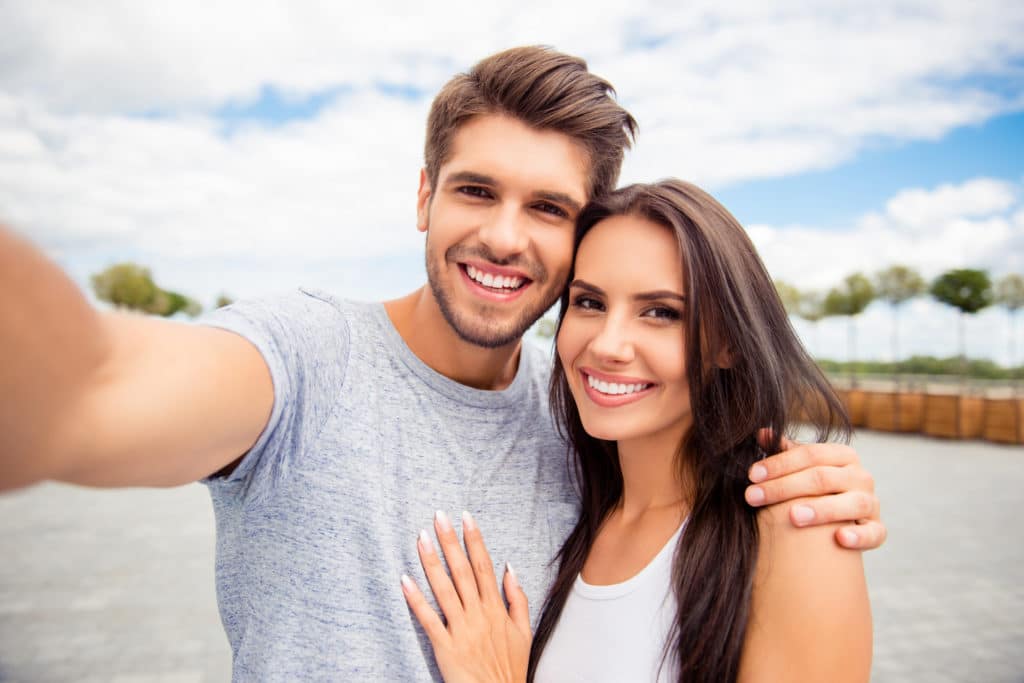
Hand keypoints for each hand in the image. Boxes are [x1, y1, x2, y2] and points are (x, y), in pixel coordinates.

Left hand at [401, 510, 529, 682]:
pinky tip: (405, 580)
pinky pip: (428, 620)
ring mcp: (461, 629)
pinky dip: (416, 600)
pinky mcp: (445, 647)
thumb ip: (517, 599)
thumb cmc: (510, 669)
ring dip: (432, 563)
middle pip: (462, 571)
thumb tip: (510, 568)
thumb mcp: (524, 632)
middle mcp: (478, 614)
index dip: (474, 540)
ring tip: (420, 538)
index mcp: (496, 608)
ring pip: (444, 590)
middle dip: (450, 542)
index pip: (484, 566)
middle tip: (438, 516)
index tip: (466, 518)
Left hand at [744, 430, 885, 550]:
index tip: (751, 475)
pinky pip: (874, 533)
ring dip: (822, 510)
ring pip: (851, 503)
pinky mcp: (877, 529)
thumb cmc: (816, 488)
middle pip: (823, 478)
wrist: (843, 519)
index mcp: (842, 455)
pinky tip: (840, 538)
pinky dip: (860, 536)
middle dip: (784, 487)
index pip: (810, 454)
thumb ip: (785, 451)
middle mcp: (860, 476)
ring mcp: (871, 503)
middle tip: (753, 497)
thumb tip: (761, 433)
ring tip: (793, 517)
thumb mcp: (802, 468)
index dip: (779, 463)